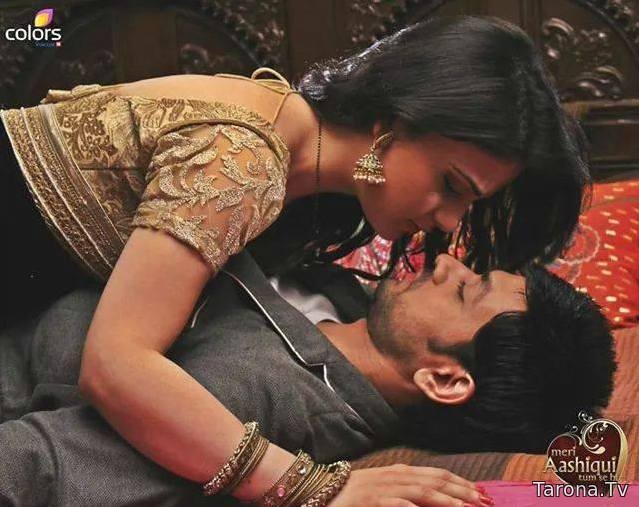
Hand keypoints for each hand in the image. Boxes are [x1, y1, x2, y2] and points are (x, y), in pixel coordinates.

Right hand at [328, 464, 492, 506]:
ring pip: (423, 491)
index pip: (437, 474)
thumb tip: (432, 496)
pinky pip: (400, 505)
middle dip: (463, 490)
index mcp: (400, 472)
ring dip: (448, 499)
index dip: (461, 482)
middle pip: (436, 481)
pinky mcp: (373, 501)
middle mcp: (396, 477)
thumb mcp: (384, 488)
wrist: (321, 489)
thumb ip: (407, 491)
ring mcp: (385, 488)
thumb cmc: (354, 493)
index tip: (482, 492)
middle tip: (486, 500)